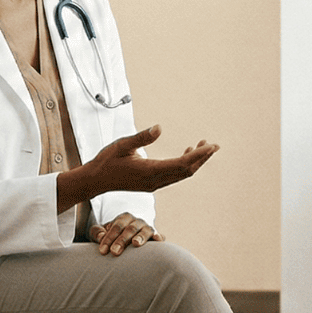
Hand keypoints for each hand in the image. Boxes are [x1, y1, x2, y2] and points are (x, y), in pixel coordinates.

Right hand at [84, 125, 217, 194]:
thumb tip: (159, 128)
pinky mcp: (152, 184)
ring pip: (182, 175)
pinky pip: (174, 176)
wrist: (96, 181)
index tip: (210, 145)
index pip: (181, 164)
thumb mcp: (122, 145)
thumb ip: (141, 137)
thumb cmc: (107, 161)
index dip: (198, 155)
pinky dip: (184, 165)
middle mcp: (155, 181)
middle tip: (214, 145)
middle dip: (201, 158)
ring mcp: (154, 184)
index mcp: (149, 171)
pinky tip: (187, 154)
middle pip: (186, 171)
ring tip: (205, 147)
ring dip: (194, 162)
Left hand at [90, 212, 160, 255]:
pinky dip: (159, 238)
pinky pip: (158, 236)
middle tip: (114, 252)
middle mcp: (137, 222)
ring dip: (140, 237)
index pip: (116, 227)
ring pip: (145, 230)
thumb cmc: (110, 238)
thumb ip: (97, 233)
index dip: (109, 238)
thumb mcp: (99, 233)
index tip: (103, 251)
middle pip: (130, 229)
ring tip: (135, 243)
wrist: (124, 241)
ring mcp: (147, 229)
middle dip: (121, 240)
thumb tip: (101, 236)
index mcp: (123, 218)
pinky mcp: (155, 237)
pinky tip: (158, 241)